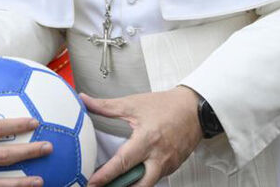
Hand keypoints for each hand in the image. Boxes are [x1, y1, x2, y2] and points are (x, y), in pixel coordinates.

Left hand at [84, 87, 201, 186]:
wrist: (194, 109)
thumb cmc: (166, 106)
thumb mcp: (133, 104)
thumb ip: (106, 106)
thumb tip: (85, 101)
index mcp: (147, 139)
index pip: (123, 163)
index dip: (105, 176)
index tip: (92, 182)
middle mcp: (159, 156)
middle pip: (139, 184)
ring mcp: (168, 164)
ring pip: (148, 184)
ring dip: (132, 185)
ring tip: (115, 183)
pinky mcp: (173, 167)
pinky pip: (155, 178)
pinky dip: (143, 179)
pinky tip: (132, 176)